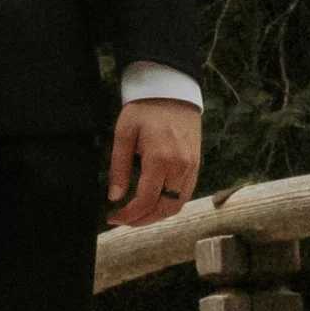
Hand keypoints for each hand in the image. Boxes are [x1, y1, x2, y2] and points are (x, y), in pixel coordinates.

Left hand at [107, 97, 200, 229]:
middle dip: (142, 220)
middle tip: (123, 220)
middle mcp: (180, 167)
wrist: (172, 90)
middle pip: (164, 209)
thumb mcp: (124, 134)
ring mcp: (192, 166)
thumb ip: (119, 168)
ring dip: (157, 215)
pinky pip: (185, 194)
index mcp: (160, 159)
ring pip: (177, 205)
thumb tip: (115, 197)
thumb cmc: (144, 109)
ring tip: (137, 215)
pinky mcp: (197, 164)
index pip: (146, 201)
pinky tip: (155, 202)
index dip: (129, 215)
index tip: (113, 218)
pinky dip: (170, 204)